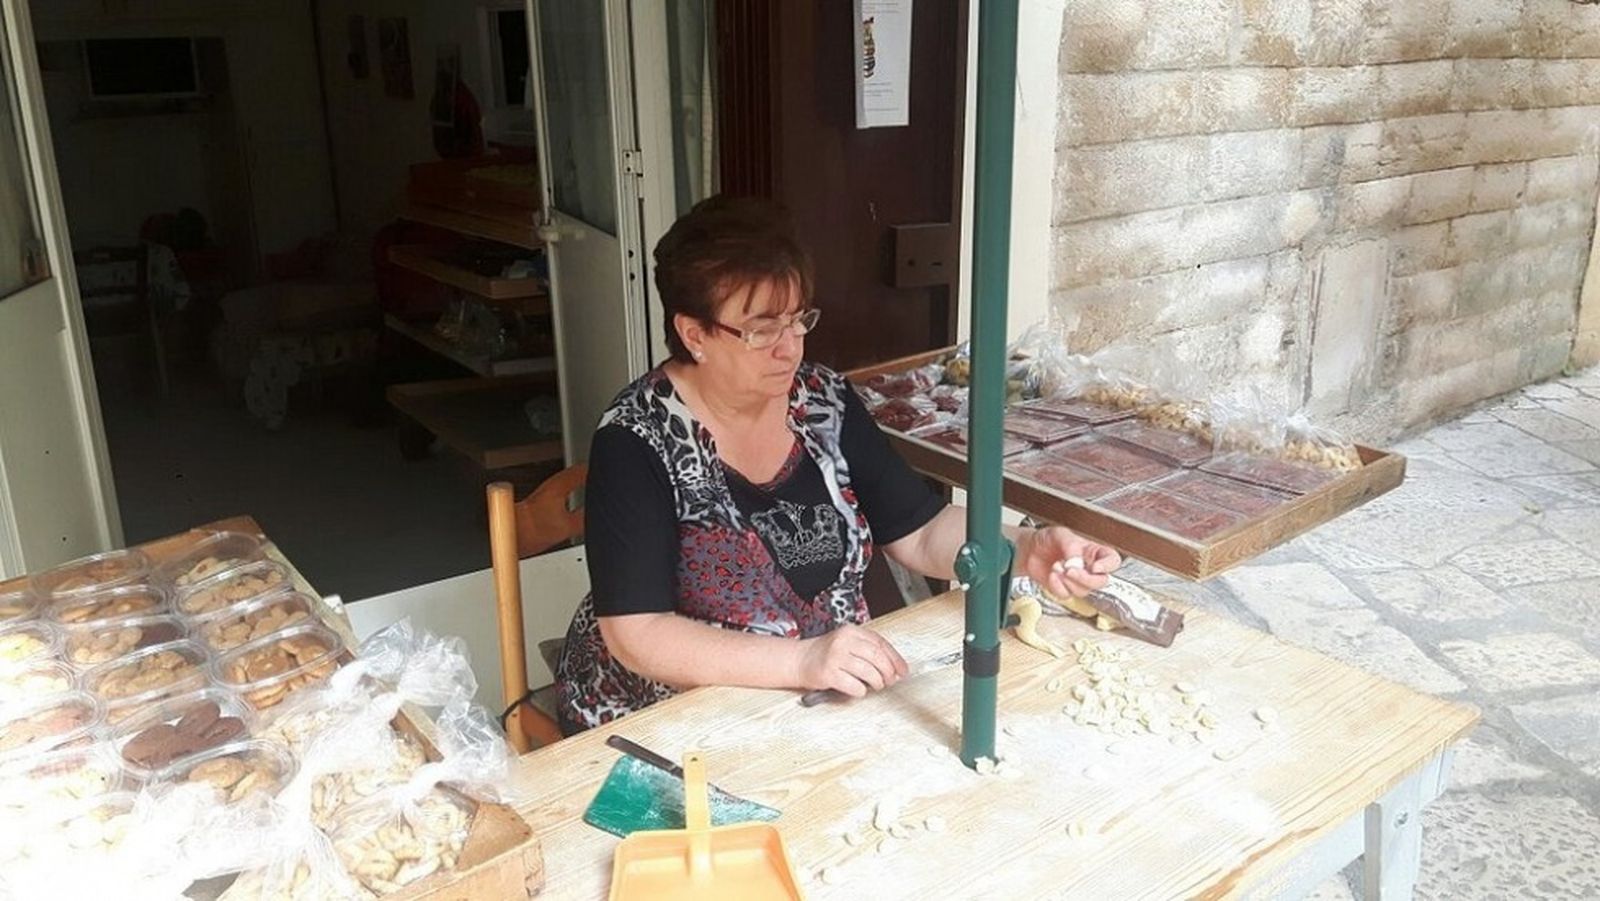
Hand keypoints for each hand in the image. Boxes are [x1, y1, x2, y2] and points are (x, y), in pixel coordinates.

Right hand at [793, 624, 909, 697]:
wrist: (800, 660)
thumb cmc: (827, 654)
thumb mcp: (848, 643)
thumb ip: (869, 650)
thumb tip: (895, 667)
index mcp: (851, 631)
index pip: (881, 643)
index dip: (895, 659)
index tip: (902, 671)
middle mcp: (843, 641)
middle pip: (877, 658)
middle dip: (888, 672)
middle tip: (889, 680)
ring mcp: (835, 657)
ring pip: (869, 672)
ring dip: (877, 683)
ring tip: (875, 685)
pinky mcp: (829, 674)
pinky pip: (855, 686)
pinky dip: (861, 691)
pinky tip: (857, 688)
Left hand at [1018, 526, 1121, 598]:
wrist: (1028, 550)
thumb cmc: (1046, 540)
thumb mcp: (1060, 535)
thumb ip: (1071, 546)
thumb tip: (1076, 561)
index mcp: (1093, 552)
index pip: (1112, 560)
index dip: (1108, 566)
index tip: (1096, 567)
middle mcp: (1088, 567)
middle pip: (1101, 581)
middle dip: (1085, 579)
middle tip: (1070, 570)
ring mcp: (1077, 580)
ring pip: (1084, 591)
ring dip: (1068, 582)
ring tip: (1056, 567)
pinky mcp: (1065, 589)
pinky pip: (1067, 595)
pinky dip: (1058, 587)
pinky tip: (1052, 576)